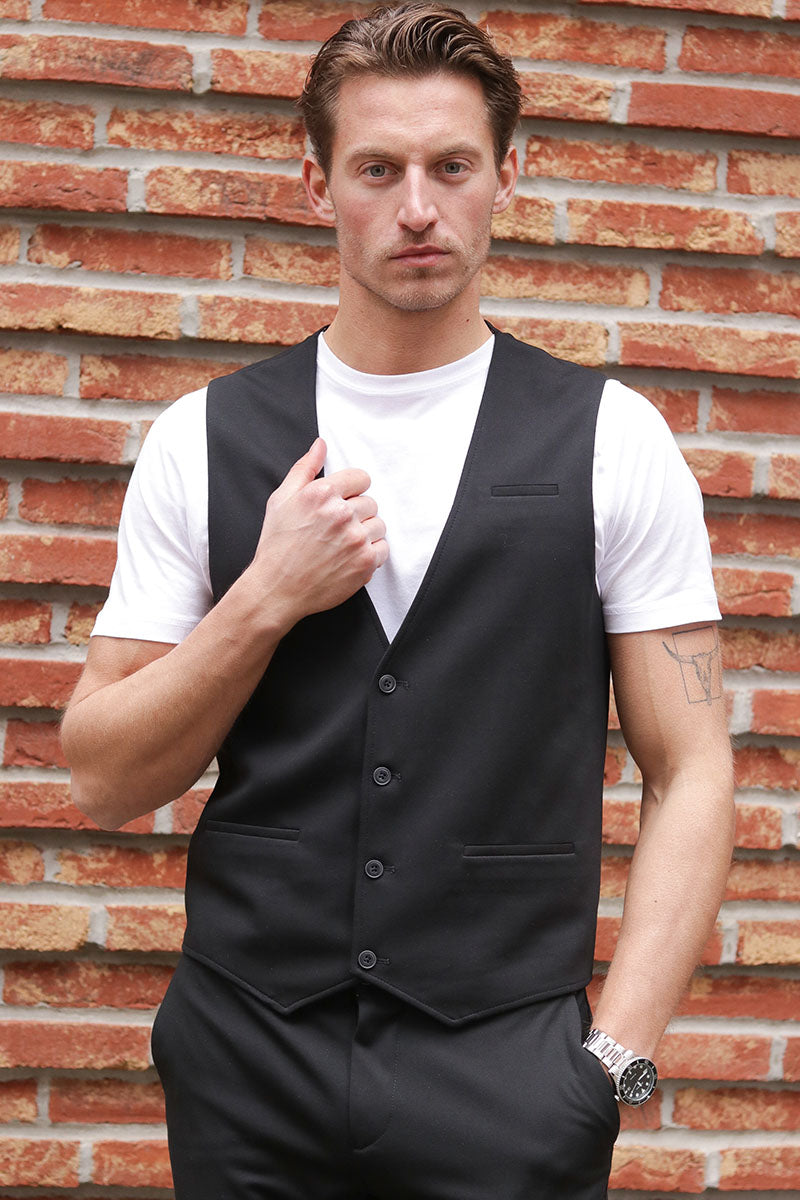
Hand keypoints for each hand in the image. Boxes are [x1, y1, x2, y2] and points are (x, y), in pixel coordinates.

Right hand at [246, 437, 388, 629]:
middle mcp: (341, 513)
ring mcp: (355, 539)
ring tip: (342, 544)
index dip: (352, 490)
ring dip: (365, 533)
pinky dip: (371, 553)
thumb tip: (321, 445)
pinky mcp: (365, 562)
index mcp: (322, 493)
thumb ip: (304, 468)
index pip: (361, 478)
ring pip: (379, 525)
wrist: (277, 589)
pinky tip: (350, 557)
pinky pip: (383, 548)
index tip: (342, 502)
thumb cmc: (277, 545)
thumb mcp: (281, 500)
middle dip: (356, 513)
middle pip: (370, 502)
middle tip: (335, 529)